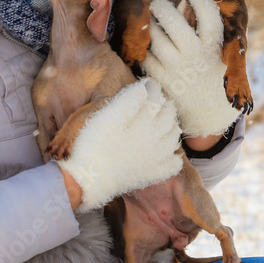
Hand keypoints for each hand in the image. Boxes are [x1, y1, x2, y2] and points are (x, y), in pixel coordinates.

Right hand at [54, 78, 181, 212]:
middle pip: (168, 119)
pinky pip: (171, 166)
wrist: (89, 179)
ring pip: (173, 140)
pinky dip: (174, 158)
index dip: (153, 89)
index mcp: (144, 125)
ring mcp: (155, 160)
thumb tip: (144, 87)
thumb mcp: (108, 117)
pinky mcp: (150, 175)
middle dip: (166, 106)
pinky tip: (172, 154)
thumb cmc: (94, 145)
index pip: (155, 101)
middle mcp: (155, 141)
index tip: (149, 83)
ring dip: (173, 128)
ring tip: (169, 122)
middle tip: (162, 100)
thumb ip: (129, 100)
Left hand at [141, 0, 240, 137]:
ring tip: (155, 23)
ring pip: (155, 36)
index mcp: (214, 45)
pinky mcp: (160, 79)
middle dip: (162, 6)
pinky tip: (152, 46)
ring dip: (153, 26)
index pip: (207, 11)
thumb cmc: (214, 72)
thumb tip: (185, 0)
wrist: (209, 112)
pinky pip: (146, 55)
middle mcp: (194, 55)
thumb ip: (207, 30)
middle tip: (158, 2)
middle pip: (172, 20)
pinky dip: (147, 48)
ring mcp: (175, 68)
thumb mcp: (221, 52)